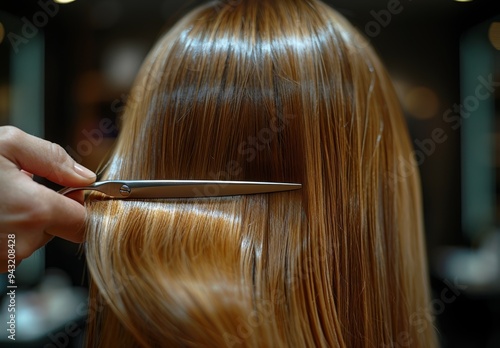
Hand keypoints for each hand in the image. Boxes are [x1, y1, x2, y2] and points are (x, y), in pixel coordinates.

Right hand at [0, 126, 95, 272]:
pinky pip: (10, 248)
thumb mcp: (7, 144)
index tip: (72, 191)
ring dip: (23, 218)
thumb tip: (84, 176)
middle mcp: (21, 242)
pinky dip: (5, 231)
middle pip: (57, 228)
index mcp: (35, 211)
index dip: (81, 205)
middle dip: (46, 206)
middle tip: (19, 185)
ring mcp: (2, 258)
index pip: (83, 223)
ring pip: (33, 239)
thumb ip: (53, 159)